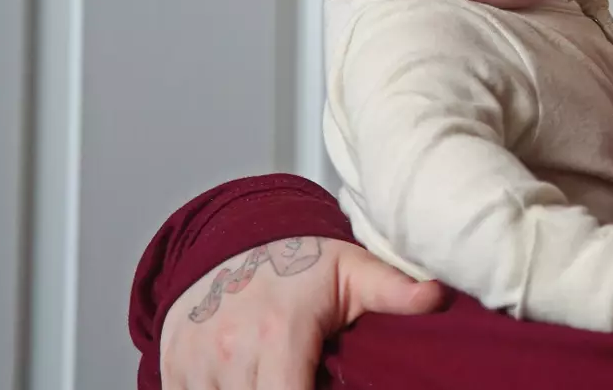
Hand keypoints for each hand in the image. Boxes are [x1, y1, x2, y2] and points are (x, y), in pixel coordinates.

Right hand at [159, 237, 443, 389]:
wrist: (235, 237)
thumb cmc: (301, 261)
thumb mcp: (354, 271)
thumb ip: (396, 291)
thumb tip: (440, 295)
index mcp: (280, 333)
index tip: (328, 389)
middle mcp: (231, 351)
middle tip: (307, 376)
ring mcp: (195, 361)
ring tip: (280, 374)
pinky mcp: (172, 367)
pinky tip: (249, 381)